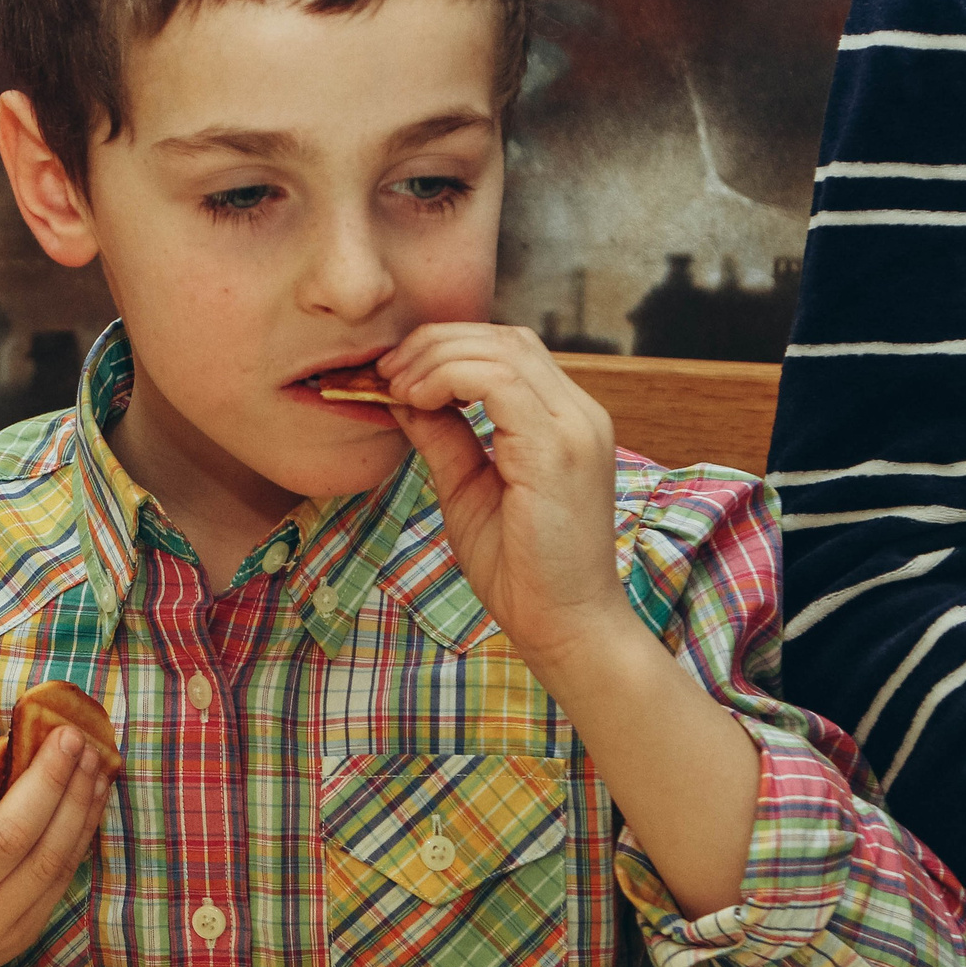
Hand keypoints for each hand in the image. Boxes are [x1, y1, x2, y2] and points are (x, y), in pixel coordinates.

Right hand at [0, 727, 112, 966]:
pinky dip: (80, 831)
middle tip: (69, 737)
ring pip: (45, 862)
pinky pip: (60, 878)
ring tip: (92, 760)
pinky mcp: (20, 937)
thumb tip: (10, 744)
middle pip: (3, 846)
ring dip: (76, 805)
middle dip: (45, 785)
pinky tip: (91, 795)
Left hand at [376, 322, 628, 665]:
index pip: (508, 349)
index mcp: (565, 420)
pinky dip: (450, 378)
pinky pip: (500, 381)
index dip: (446, 347)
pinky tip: (416, 399)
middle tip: (385, 370)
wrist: (564, 628)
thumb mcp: (467, 487)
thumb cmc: (521, 570)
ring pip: (501, 350)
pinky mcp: (559, 449)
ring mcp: (576, 427)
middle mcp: (580, 413)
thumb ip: (444, 436)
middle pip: (505, 338)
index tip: (392, 373)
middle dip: (436, 343)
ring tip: (394, 384)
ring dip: (437, 358)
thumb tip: (403, 395)